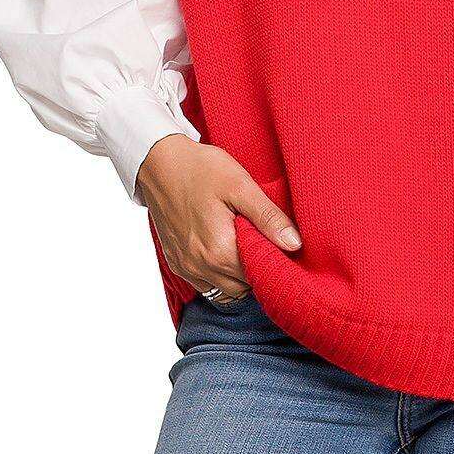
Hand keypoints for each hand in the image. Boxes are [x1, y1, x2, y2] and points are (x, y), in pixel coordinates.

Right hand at [135, 134, 301, 303]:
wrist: (158, 163)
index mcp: (220, 251)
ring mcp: (186, 268)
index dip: (274, 262)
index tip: (280, 244)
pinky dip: (220, 275)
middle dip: (258, 269)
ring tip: (246, 244)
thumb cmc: (201, 169)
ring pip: (225, 291)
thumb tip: (295, 244)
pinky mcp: (176, 263)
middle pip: (244, 287)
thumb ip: (268, 217)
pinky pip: (206, 285)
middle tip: (265, 241)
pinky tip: (226, 249)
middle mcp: (201, 267)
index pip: (260, 276)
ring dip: (239, 275)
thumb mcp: (240, 185)